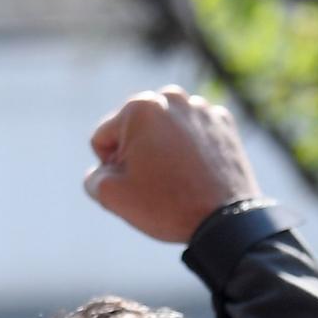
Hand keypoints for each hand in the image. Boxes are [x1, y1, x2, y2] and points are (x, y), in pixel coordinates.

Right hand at [84, 86, 260, 242]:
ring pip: (164, 128)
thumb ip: (93, 177)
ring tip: (175, 177)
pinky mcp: (224, 121)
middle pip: (134, 129)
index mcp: (139, 107)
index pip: (103, 138)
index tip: (132, 183)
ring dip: (162, 148)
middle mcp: (171, 97)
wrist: (224, 220)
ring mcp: (201, 107)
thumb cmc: (165, 205)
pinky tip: (194, 171)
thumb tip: (102, 170)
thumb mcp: (112, 196)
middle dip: (136, 153)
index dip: (108, 167)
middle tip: (153, 182)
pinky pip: (192, 132)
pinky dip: (189, 148)